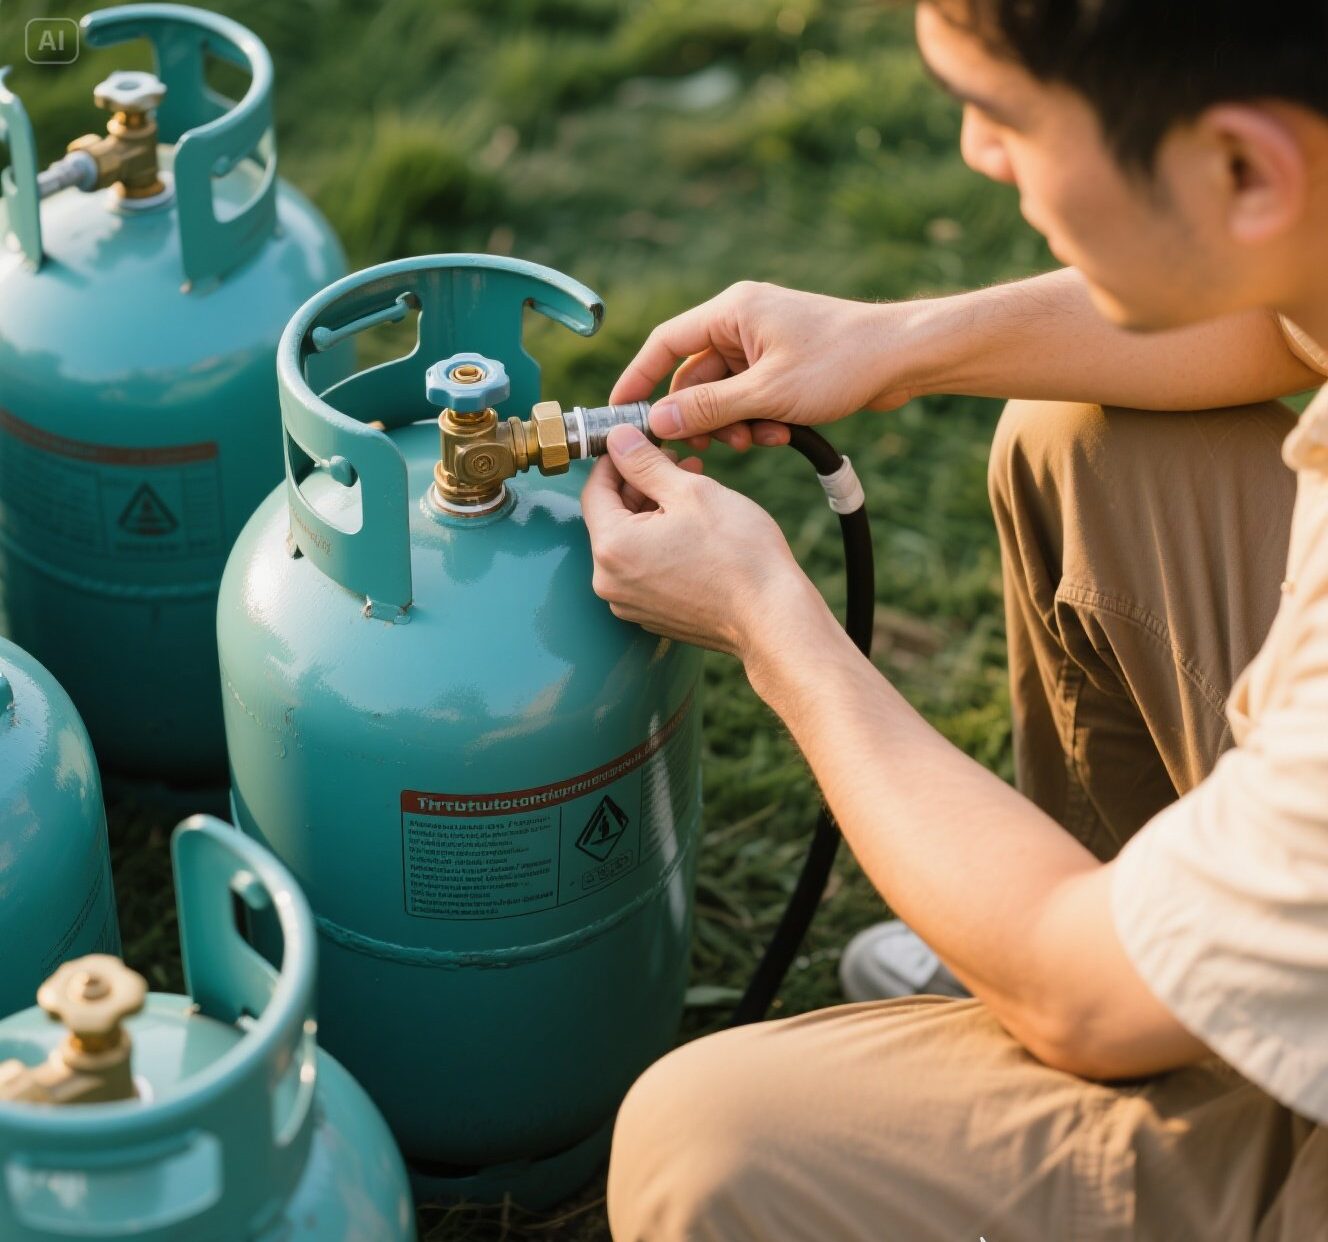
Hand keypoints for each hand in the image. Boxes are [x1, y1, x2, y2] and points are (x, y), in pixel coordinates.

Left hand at [581, 425, 827, 662]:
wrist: (772, 617)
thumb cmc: (739, 554)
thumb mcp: (690, 491)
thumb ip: (645, 462)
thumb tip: (618, 439)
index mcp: (612, 547)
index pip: (595, 489)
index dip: (618, 459)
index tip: (641, 443)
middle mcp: (610, 582)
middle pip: (612, 517)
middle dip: (642, 485)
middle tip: (679, 463)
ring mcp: (630, 603)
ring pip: (630, 543)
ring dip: (654, 513)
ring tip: (693, 492)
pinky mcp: (651, 615)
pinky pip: (645, 569)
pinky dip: (661, 545)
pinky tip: (694, 530)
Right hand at [611, 280, 923, 449]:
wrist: (904, 358)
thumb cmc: (841, 361)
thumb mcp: (766, 393)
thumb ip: (707, 409)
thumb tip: (657, 424)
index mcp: (731, 311)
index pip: (664, 344)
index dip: (638, 379)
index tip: (621, 413)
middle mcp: (742, 322)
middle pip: (695, 377)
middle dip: (702, 417)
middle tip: (708, 449)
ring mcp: (764, 344)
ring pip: (725, 394)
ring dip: (735, 424)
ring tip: (760, 440)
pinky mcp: (783, 365)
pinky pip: (751, 397)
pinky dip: (759, 420)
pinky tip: (782, 433)